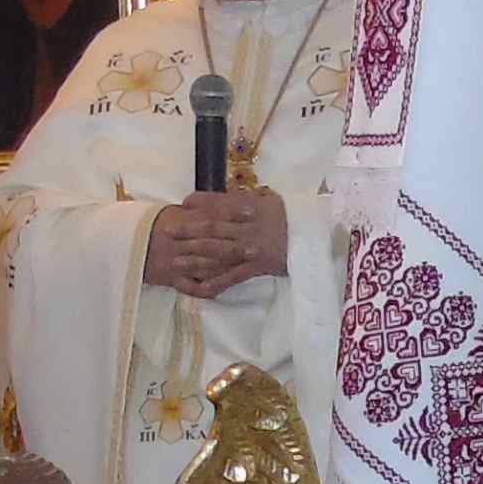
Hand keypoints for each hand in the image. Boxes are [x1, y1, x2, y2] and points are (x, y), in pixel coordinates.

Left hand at [144, 189, 288, 296]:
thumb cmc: (291, 216)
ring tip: (176, 260)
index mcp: (251, 207)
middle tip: (168, 232)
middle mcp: (248, 227)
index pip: (221, 203)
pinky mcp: (257, 267)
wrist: (315, 238)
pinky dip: (216, 282)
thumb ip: (246, 198)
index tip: (183, 204)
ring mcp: (252, 248)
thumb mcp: (270, 199)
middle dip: (189, 230)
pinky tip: (200, 287)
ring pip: (218, 252)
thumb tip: (221, 196)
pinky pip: (233, 276)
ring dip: (195, 257)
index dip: (200, 203)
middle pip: (213, 228)